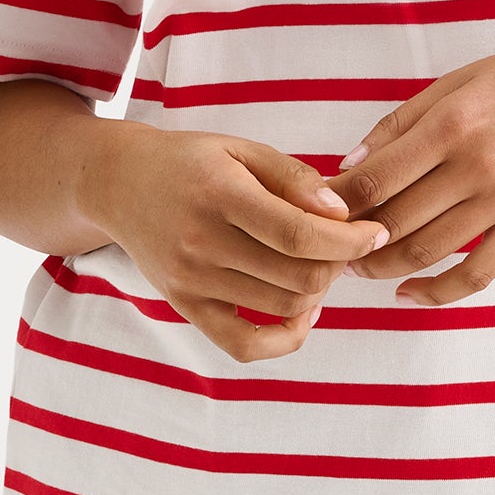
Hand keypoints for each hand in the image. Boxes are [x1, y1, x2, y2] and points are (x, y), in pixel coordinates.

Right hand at [84, 123, 388, 363]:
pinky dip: (285, 337)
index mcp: (220, 194)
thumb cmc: (191, 161)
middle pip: (296, 275)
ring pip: (281, 308)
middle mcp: (201, 243)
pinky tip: (303, 310)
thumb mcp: (241, 149)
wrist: (119, 183)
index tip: (376, 231)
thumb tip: (340, 212)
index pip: (298, 233)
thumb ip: (293, 177)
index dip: (348, 239)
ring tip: (323, 263)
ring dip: (318, 291)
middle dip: (339, 263)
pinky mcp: (185, 306)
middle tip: (349, 243)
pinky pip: (244, 345)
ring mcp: (191, 281)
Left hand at [319, 33, 494, 304]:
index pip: (376, 177)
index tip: (316, 215)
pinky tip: (410, 293)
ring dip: (385, 268)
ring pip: (430, 250)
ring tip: (360, 270)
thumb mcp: (459, 82)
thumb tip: (349, 166)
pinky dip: (438, 292)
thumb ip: (402, 123)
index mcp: (451, 121)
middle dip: (353, 242)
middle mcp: (475, 162)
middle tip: (329, 250)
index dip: (338, 204)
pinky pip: (479, 272)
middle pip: (396, 220)